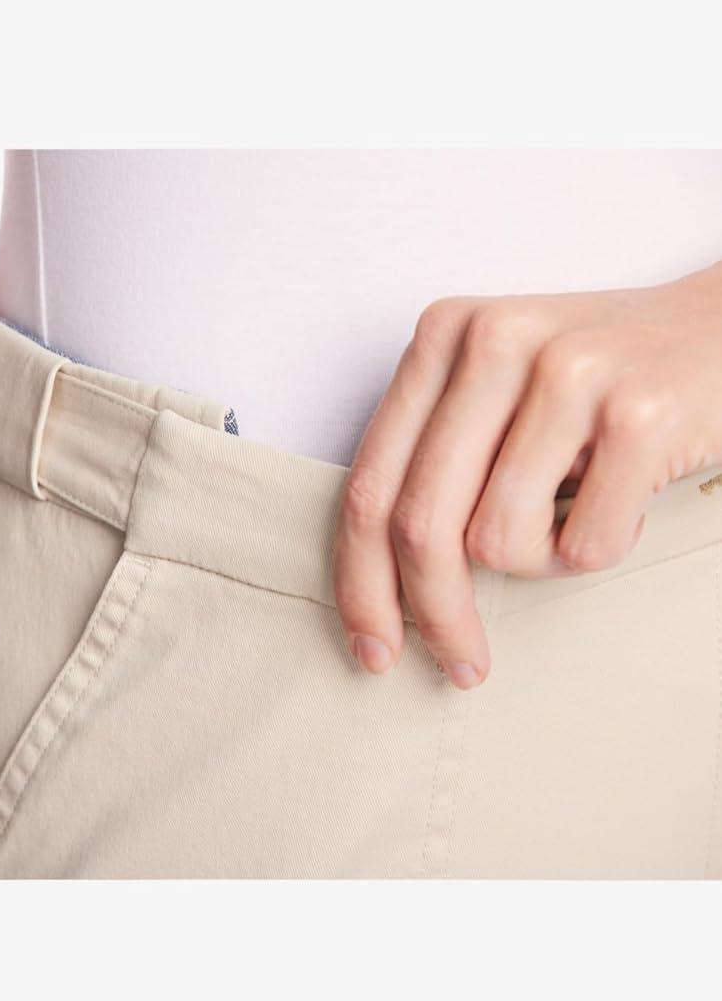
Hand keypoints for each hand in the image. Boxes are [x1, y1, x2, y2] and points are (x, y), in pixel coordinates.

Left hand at [332, 261, 721, 687]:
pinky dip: (608, 543)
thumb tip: (376, 585)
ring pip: (497, 543)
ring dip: (544, 559)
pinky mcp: (640, 413)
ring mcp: (568, 372)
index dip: (360, 583)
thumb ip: (435, 457)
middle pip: (421, 525)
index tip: (372, 648)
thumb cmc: (603, 381)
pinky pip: (583, 546)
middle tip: (462, 666)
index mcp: (444, 334)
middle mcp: (494, 340)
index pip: (369, 485)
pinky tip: (633, 497)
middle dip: (435, 616)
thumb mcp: (501, 392)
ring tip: (583, 513)